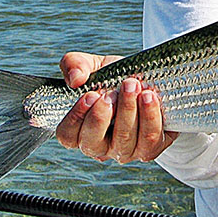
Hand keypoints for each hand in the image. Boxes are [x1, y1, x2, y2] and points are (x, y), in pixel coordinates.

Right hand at [55, 51, 177, 163]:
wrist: (149, 78)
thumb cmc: (115, 76)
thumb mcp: (93, 65)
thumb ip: (74, 64)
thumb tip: (75, 79)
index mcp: (80, 130)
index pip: (68, 135)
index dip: (76, 117)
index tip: (90, 95)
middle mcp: (100, 147)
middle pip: (93, 143)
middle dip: (102, 116)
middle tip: (112, 93)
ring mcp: (125, 151)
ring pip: (123, 140)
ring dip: (128, 111)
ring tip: (133, 85)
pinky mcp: (150, 149)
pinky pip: (149, 140)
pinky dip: (150, 116)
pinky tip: (149, 96)